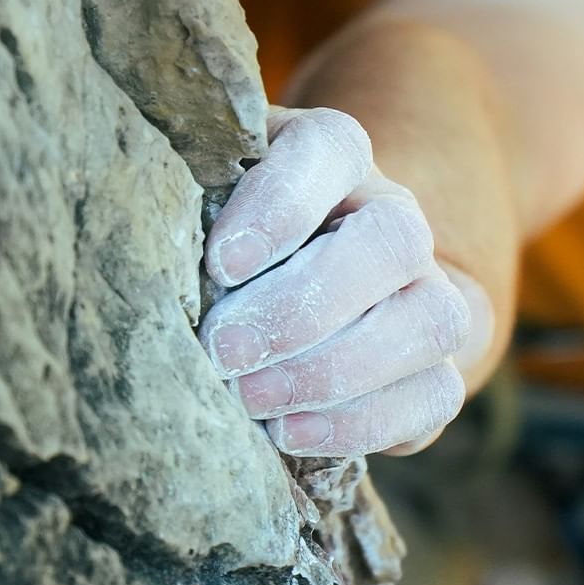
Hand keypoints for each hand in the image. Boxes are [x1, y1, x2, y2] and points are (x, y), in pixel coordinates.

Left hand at [198, 107, 468, 456]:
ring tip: (251, 400)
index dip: (281, 206)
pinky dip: (361, 423)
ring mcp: (430, 292)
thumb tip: (144, 267)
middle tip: (225, 352)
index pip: (329, 151)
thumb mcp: (207, 208)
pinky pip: (434, 396)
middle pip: (392, 240)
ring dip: (334, 371)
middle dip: (304, 307)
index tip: (221, 265)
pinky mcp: (439, 369)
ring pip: (430, 322)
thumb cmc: (235, 247)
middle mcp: (395, 218)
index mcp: (337, 158)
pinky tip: (289, 433)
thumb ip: (190, 216)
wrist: (317, 296)